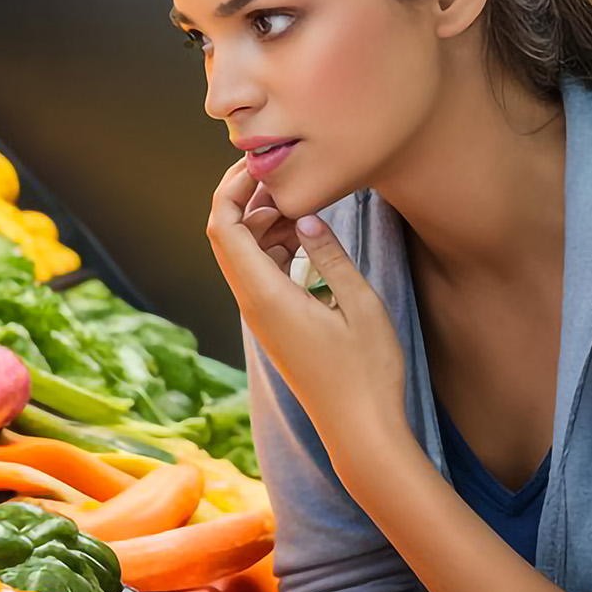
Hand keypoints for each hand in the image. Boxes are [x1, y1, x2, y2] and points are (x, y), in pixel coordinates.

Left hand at [208, 158, 408, 466]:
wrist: (361, 431)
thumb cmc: (368, 373)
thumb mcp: (361, 305)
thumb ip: (331, 255)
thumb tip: (305, 216)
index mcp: (265, 295)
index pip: (224, 227)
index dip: (231, 187)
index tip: (260, 160)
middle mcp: (253, 305)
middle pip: (226, 236)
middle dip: (246, 198)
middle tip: (285, 173)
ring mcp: (261, 316)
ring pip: (243, 254)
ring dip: (264, 223)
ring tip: (303, 202)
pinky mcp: (274, 324)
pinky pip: (260, 273)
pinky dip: (275, 247)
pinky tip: (305, 235)